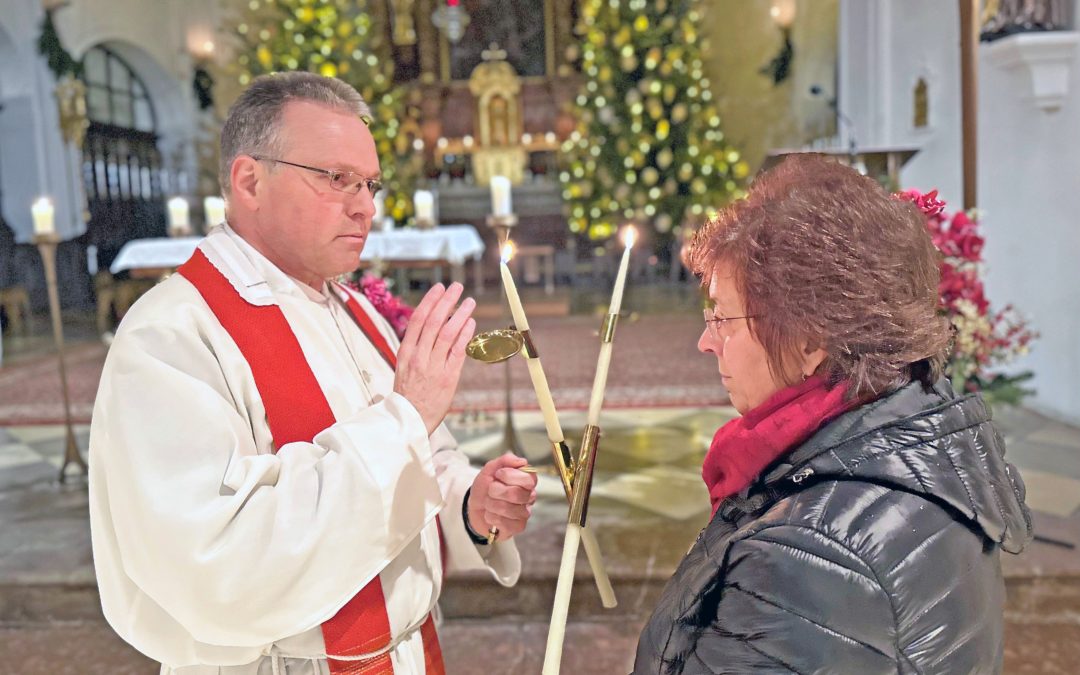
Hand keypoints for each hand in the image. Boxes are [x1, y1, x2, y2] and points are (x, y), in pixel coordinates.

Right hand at [394, 282, 475, 435]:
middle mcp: (419, 356)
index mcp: (406, 352)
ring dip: (460, 314)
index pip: (418, 320)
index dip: (430, 301)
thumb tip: (430, 324)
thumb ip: (416, 347)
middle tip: (456, 287)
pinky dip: (465, 335)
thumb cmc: (409, 394)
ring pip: (447, 333)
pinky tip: (472, 323)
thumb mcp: (404, 367)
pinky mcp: (448, 378)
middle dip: (446, 301)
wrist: (410, 421)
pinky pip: (458, 351)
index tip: (439, 287)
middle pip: (433, 322)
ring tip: (469, 301)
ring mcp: (433, 367)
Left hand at [467, 453, 538, 540]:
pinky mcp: (518, 527)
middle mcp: (529, 496)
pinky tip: (491, 514)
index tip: (498, 474)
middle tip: (490, 490)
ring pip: (508, 509)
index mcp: (527, 480)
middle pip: (516, 494)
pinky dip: (491, 517)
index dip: (509, 476)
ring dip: (491, 504)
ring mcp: (525, 513)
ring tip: (488, 502)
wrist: (475, 507)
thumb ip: (505, 461)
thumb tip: (522, 461)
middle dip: (496, 491)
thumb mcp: (490, 469)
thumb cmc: (486, 487)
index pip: (527, 478)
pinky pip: (505, 523)